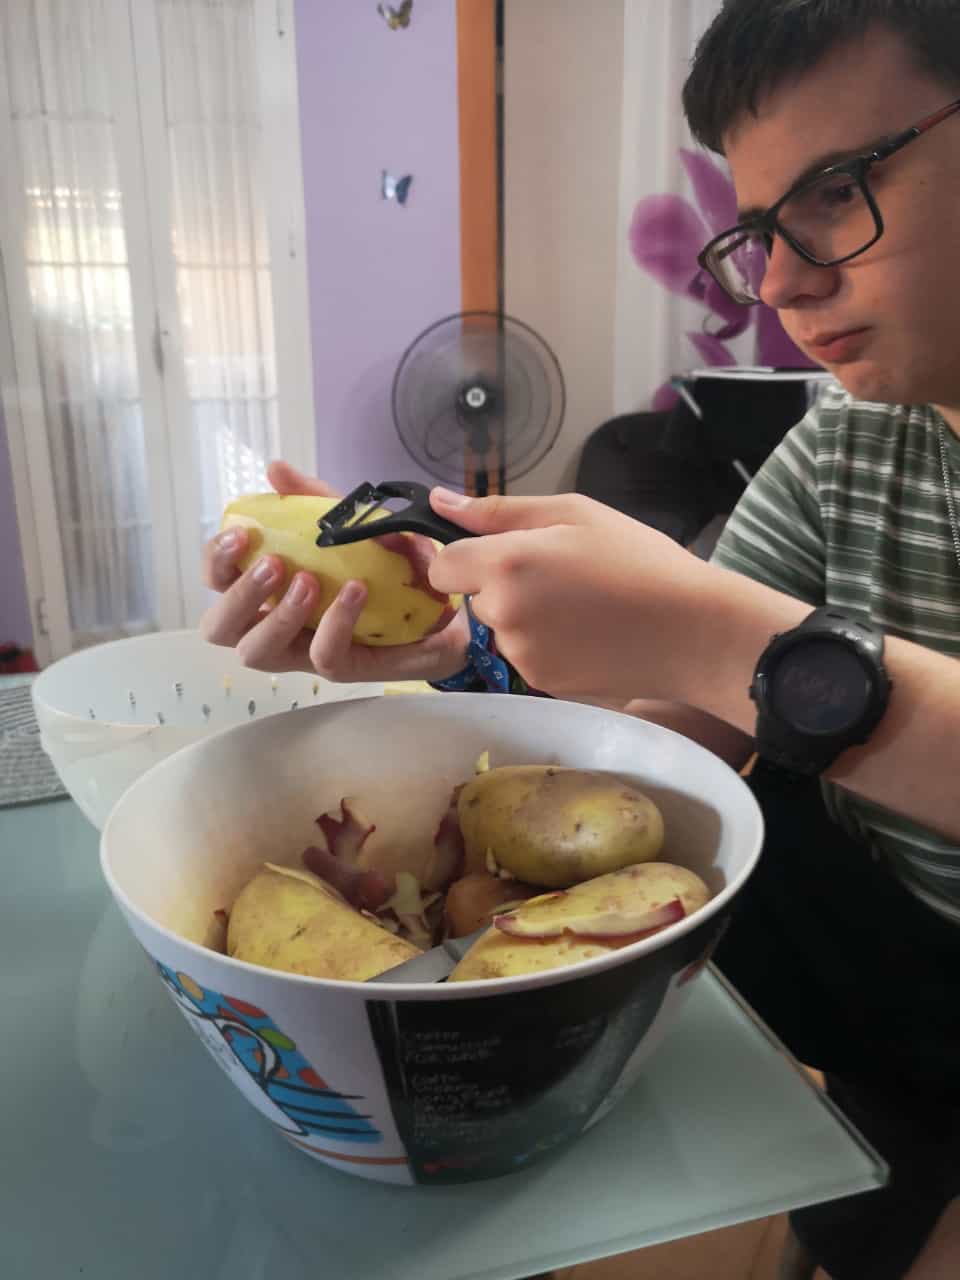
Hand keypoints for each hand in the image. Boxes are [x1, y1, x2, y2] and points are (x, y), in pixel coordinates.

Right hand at [200, 460, 470, 682]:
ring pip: (259, 652)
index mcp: (268, 590)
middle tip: (274, 564)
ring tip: (308, 582)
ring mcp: (305, 652)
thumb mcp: (352, 523)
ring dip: (278, 614)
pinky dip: (335, 621)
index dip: (216, 561)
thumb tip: (275, 470)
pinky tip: (356, 591)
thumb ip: (314, 498)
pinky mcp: (343, 668)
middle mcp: (275, 625)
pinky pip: (323, 656)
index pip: (217, 581)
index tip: (241, 533)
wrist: (446, 605)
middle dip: (237, 594)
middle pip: (218, 627)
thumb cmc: (385, 567)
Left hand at [426, 487, 721, 704]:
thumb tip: (439, 503)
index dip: (467, 557)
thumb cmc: (639, 560)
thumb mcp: (574, 514)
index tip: (504, 554)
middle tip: (562, 575)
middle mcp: (504, 615)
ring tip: (582, 607)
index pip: (443, 567)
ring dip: (525, 617)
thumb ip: (499, 510)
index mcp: (506, 565)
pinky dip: (547, 645)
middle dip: (504, 585)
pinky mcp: (543, 683)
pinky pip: (527, 656)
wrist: (692, 631)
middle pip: (476, 597)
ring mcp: (522, 656)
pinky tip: (589, 634)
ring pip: (502, 629)